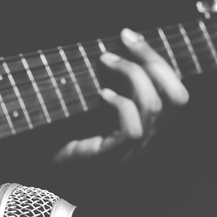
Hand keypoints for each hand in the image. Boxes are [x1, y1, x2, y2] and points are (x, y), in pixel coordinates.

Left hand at [53, 28, 188, 163]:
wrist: (39, 180)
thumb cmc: (59, 141)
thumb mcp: (87, 106)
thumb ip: (105, 85)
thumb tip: (108, 49)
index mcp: (145, 126)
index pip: (175, 92)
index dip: (159, 60)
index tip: (131, 36)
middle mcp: (145, 140)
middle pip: (177, 97)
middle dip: (153, 60)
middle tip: (125, 40)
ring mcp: (130, 152)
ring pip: (154, 107)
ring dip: (131, 74)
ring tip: (105, 62)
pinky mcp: (110, 160)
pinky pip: (132, 129)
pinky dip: (119, 105)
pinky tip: (101, 96)